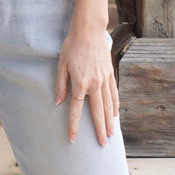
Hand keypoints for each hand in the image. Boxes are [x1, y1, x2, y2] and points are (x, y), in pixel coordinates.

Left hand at [55, 24, 118, 145]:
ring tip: (111, 134)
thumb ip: (61, 85)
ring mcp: (104, 79)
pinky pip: (114, 93)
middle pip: (97, 112)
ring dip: (110, 121)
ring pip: (108, 105)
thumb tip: (58, 103)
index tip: (73, 139)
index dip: (74, 125)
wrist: (89, 29)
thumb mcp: (61, 64)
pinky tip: (116, 114)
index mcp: (80, 83)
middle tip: (103, 145)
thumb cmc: (72, 45)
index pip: (75, 110)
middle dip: (100, 130)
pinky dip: (115, 105)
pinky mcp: (110, 73)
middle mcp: (94, 84)